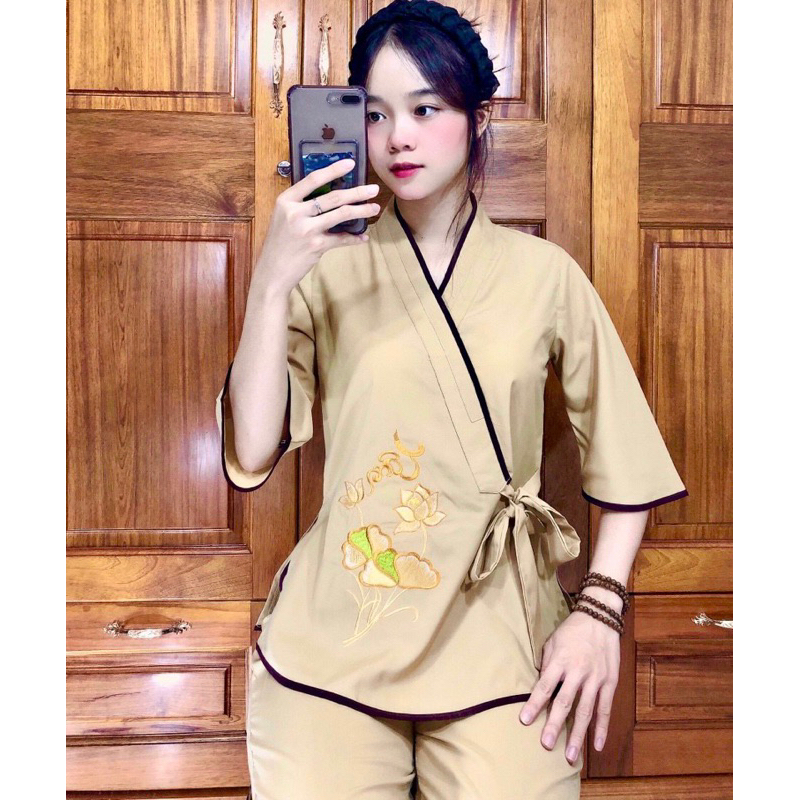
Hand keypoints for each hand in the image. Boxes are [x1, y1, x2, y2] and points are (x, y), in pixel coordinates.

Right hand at [253, 158, 381, 295]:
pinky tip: (363, 237)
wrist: (272, 271)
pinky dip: (354, 238)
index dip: (333, 170)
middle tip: (374, 189)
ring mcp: (307, 229)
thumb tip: (328, 196)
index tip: (351, 163)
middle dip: (357, 192)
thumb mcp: (282, 218)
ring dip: (361, 211)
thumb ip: (300, 206)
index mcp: (286, 201)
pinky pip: (341, 238)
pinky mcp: (317, 246)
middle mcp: (296, 212)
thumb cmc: (279, 244)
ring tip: (374, 207)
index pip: (313, 179)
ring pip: (341, 214)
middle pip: (333, 197)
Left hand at [518, 608, 619, 764]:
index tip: (524, 721)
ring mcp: (595, 678)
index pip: (544, 686)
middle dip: (554, 725)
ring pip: (586, 710)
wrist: (600, 618)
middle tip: (545, 744)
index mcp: (560, 660)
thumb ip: (547, 664)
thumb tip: (540, 684)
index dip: (534, 704)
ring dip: (578, 734)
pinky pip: (605, 708)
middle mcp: (577, 671)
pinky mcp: (609, 682)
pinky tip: (597, 745)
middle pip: (564, 702)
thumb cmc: (572, 630)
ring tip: (570, 755)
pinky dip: (601, 728)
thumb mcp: (553, 641)